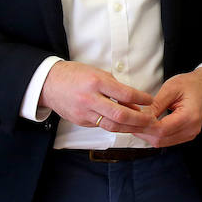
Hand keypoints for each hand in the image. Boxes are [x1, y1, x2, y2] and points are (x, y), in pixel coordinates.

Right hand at [39, 61, 155, 131]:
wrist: (49, 83)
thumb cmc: (76, 74)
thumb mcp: (98, 73)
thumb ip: (116, 88)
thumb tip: (135, 104)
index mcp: (96, 82)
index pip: (125, 93)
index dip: (141, 98)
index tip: (150, 100)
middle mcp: (90, 98)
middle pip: (120, 114)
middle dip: (139, 120)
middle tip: (152, 120)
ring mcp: (84, 112)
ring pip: (112, 126)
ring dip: (130, 128)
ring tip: (143, 127)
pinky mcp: (80, 121)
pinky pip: (101, 126)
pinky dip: (116, 126)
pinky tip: (126, 126)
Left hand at [134, 66, 201, 146]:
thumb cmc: (191, 84)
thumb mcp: (171, 88)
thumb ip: (156, 104)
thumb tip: (139, 115)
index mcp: (190, 117)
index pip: (162, 129)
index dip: (144, 125)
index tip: (130, 118)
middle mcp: (191, 129)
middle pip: (160, 138)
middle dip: (141, 131)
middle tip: (126, 121)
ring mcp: (189, 134)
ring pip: (161, 142)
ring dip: (146, 134)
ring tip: (132, 123)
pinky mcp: (185, 135)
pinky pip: (165, 140)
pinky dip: (153, 134)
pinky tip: (144, 125)